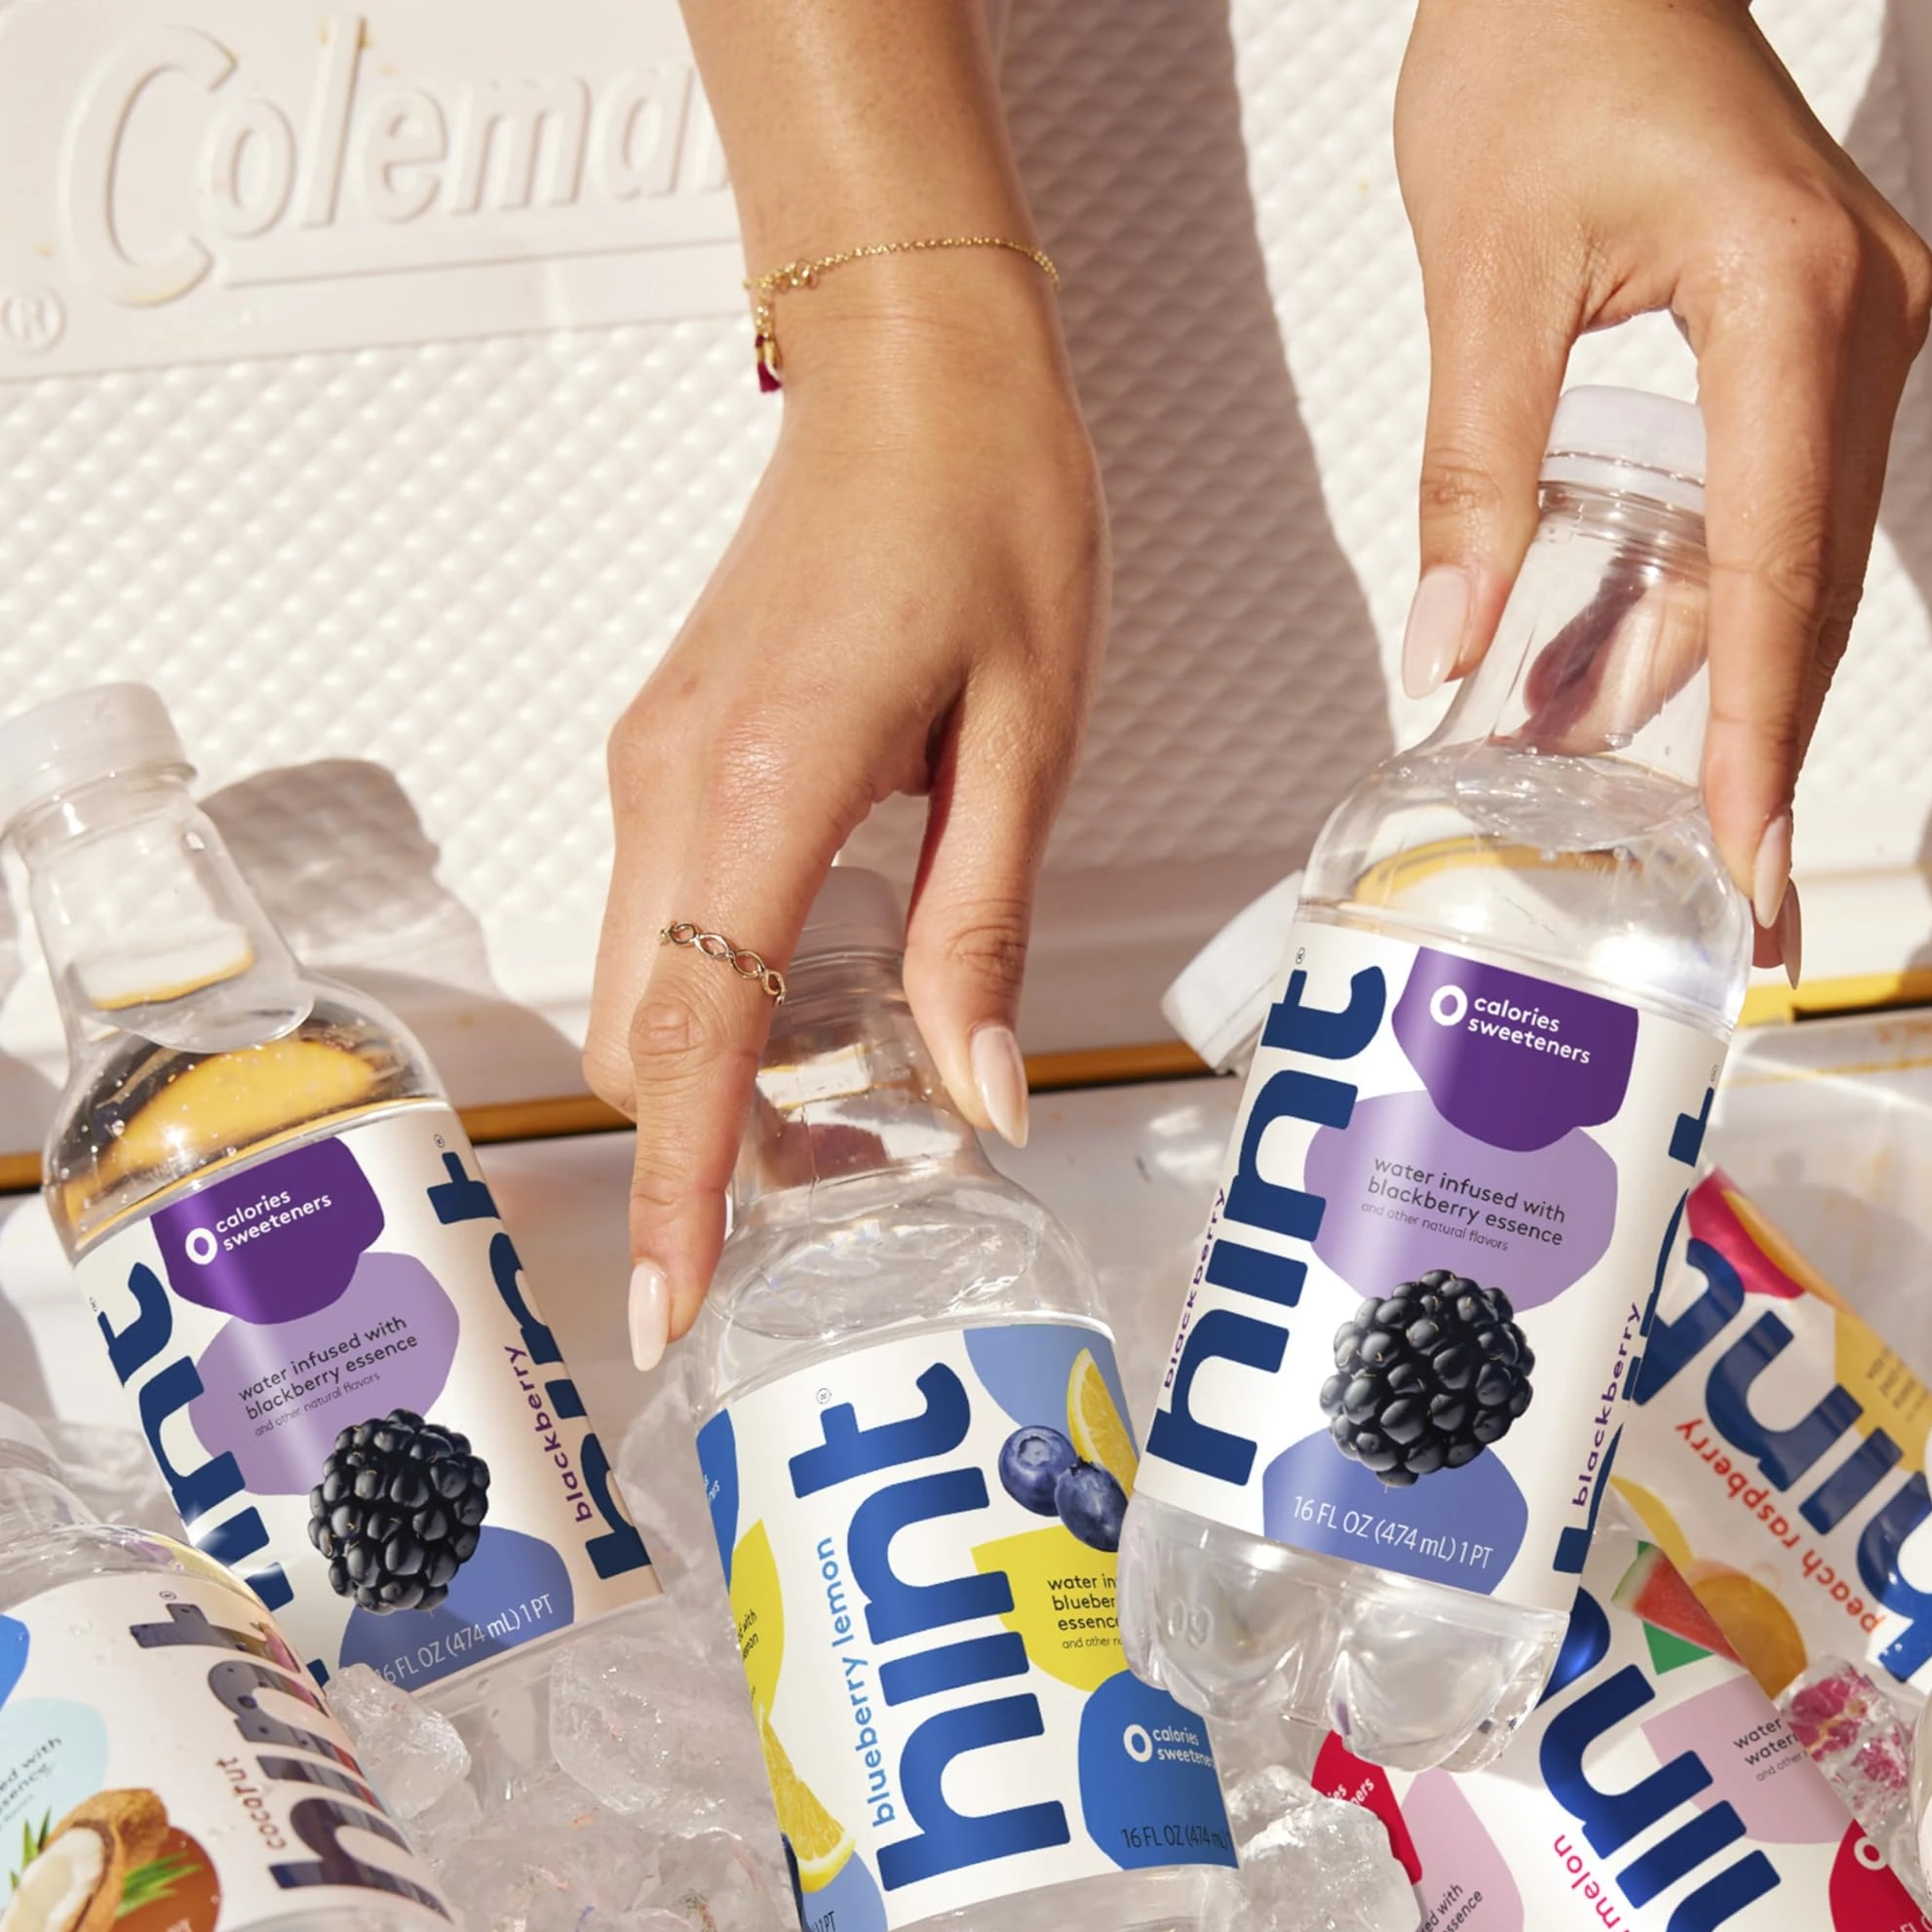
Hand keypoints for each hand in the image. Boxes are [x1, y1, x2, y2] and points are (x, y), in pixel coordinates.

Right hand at [586, 259, 1106, 1362]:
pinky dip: (722, 1002)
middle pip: (643, 1038)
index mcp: (762, 785)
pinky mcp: (670, 752)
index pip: (691, 1037)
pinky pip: (664, 923)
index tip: (665, 1306)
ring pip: (643, 988)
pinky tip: (831, 1005)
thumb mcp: (1027, 740)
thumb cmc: (990, 518)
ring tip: (864, 1111)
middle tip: (859, 1189)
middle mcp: (670, 786)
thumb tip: (980, 1097)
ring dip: (719, 1079)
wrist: (907, 364)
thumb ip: (981, 930)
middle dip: (713, 1148)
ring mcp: (652, 766)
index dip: (679, 1187)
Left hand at [1393, 0, 1931, 974]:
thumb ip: (1473, 473)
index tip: (1747, 861)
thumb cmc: (1546, 40)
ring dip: (1708, 681)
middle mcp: (1863, 319)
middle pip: (1810, 590)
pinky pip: (1775, 508)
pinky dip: (1703, 603)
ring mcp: (1859, 327)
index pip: (1778, 570)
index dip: (1760, 735)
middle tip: (1734, 900)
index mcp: (1790, 299)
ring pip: (1793, 560)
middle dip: (1758, 753)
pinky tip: (1612, 678)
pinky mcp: (1822, 336)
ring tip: (1619, 798)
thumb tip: (1450, 652)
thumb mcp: (1482, 273)